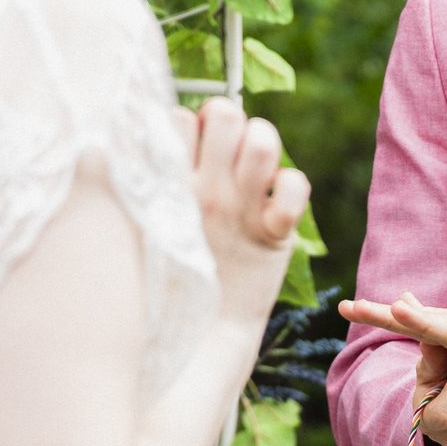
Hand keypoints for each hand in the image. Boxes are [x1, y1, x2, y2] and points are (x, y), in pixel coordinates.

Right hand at [177, 99, 310, 325]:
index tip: (194, 151)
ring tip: (252, 173)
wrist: (206, 333)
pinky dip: (291, 190)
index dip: (191, 126)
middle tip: (227, 155)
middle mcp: (204, 193)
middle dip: (231, 123)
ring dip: (262, 145)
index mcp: (169, 187)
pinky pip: (295, 185)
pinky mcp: (273, 235)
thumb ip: (156, 182)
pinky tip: (274, 206)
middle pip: (225, 112)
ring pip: (263, 139)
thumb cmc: (177, 273)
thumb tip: (157, 134)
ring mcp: (240, 212)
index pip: (177, 118)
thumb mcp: (151, 225)